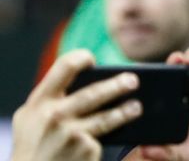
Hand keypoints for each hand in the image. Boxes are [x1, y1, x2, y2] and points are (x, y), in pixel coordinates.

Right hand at [11, 49, 141, 160]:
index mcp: (40, 101)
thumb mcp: (31, 118)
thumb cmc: (34, 143)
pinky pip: (103, 137)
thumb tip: (86, 78)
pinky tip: (125, 131)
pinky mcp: (84, 149)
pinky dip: (115, 133)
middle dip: (116, 86)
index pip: (64, 67)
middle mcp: (54, 115)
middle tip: (133, 80)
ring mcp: (70, 134)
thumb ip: (52, 99)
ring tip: (137, 107)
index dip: (80, 58)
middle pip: (92, 93)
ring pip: (105, 117)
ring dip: (125, 111)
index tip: (92, 59)